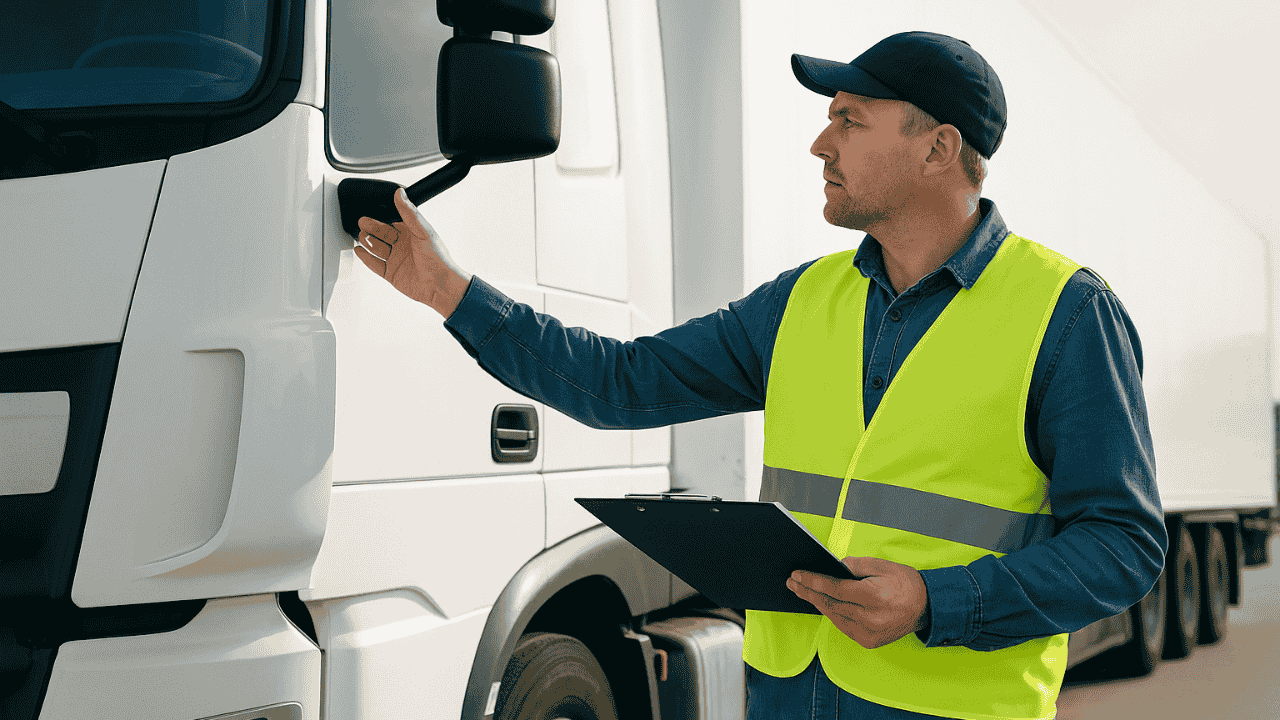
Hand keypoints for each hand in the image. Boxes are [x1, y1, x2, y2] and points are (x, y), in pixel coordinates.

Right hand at [354, 187, 472, 317]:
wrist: (439, 286)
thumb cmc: (438, 259)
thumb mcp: (423, 231)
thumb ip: (410, 213)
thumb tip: (400, 194)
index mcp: (412, 234)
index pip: (392, 223)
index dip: (381, 218)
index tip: (370, 212)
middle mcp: (403, 246)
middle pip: (382, 234)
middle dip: (371, 229)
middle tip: (362, 223)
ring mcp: (396, 260)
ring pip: (377, 248)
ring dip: (368, 242)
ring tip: (362, 236)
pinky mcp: (391, 274)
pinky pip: (374, 265)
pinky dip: (366, 258)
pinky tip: (360, 251)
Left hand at [786, 556, 929, 648]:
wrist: (926, 607)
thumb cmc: (905, 583)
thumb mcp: (882, 565)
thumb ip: (855, 565)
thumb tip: (833, 566)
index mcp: (874, 596)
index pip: (834, 589)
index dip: (813, 581)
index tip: (797, 575)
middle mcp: (870, 618)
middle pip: (830, 604)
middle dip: (808, 592)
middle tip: (792, 582)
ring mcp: (868, 633)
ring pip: (834, 616)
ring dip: (817, 603)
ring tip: (803, 591)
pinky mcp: (868, 642)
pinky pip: (843, 626)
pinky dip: (832, 614)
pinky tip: (822, 604)